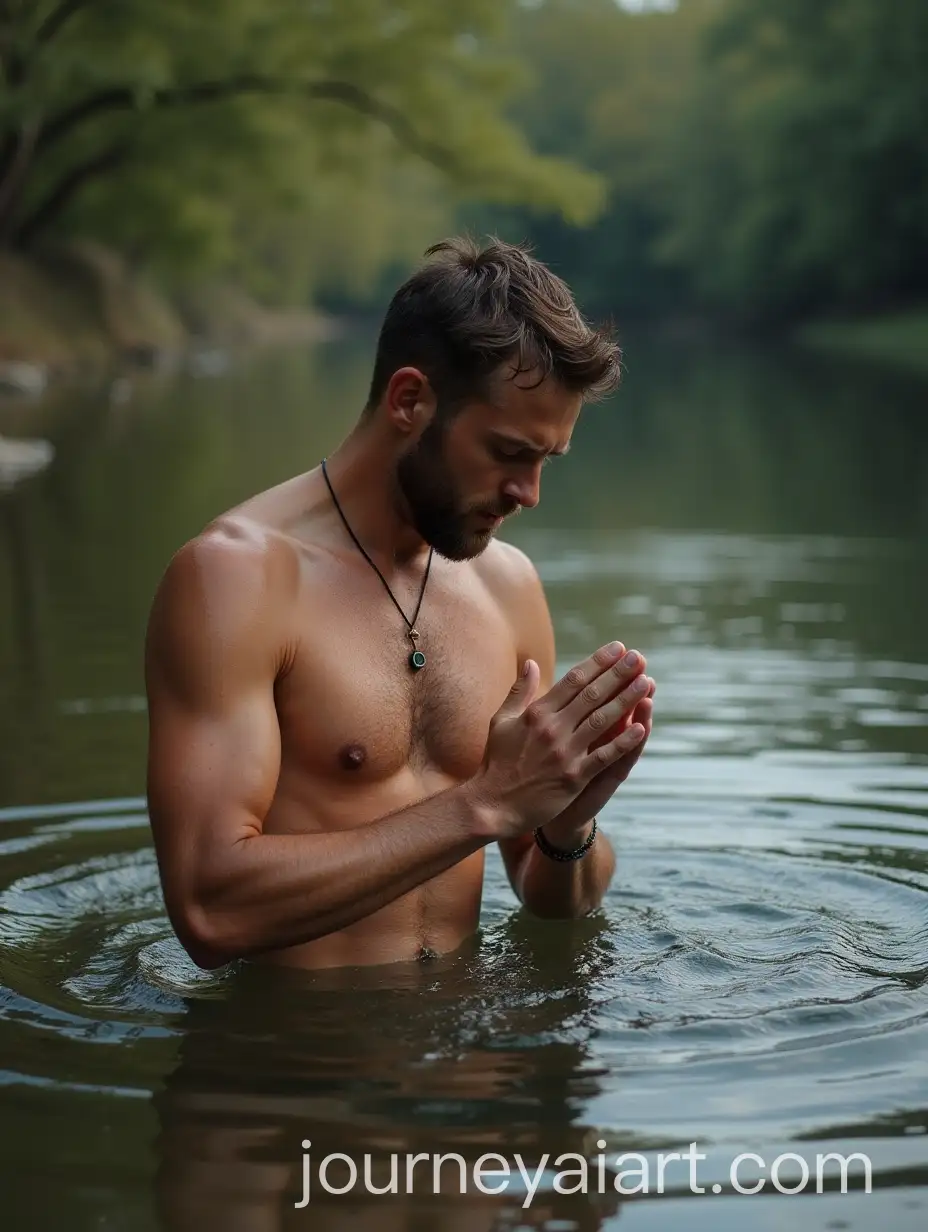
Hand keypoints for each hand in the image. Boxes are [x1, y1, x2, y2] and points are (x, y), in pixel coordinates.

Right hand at [471, 642, 650, 838]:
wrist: (492, 805)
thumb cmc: (496, 762)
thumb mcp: (501, 721)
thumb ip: (519, 691)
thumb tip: (530, 662)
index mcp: (536, 713)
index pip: (573, 680)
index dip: (597, 663)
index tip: (617, 649)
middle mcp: (552, 729)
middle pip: (592, 695)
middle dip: (618, 674)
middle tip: (639, 657)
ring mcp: (564, 753)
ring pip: (602, 720)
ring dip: (626, 700)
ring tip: (646, 683)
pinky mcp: (573, 777)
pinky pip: (603, 756)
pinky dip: (623, 742)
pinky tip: (640, 728)